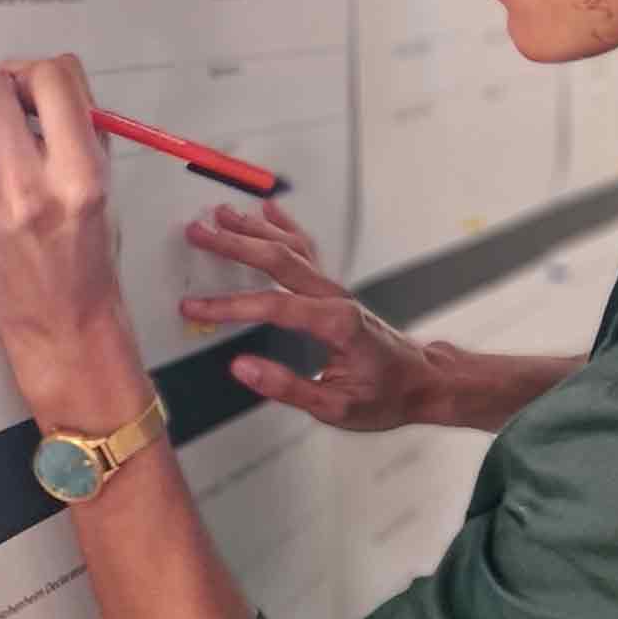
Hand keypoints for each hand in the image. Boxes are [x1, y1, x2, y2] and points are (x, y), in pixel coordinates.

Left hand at [0, 54, 144, 417]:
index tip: (38, 85)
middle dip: (0, 84)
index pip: (51, 80)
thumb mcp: (105, 187)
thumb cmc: (90, 258)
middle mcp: (29, 186)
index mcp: (79, 174)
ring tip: (2, 141)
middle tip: (10, 100)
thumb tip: (49, 82)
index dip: (41, 71)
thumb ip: (81, 130)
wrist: (61, 326)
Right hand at [179, 201, 439, 431]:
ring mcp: (335, 289)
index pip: (272, 307)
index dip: (228, 306)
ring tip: (221, 213)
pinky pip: (307, 248)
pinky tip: (269, 211)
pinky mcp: (334, 290)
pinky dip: (285, 225)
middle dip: (233, 244)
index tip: (195, 307)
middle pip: (278, 259)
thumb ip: (286, 387)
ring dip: (253, 228)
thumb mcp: (336, 407)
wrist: (422, 382)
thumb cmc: (385, 395)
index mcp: (335, 324)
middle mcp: (335, 297)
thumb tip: (242, 368)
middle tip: (198, 232)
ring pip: (290, 247)